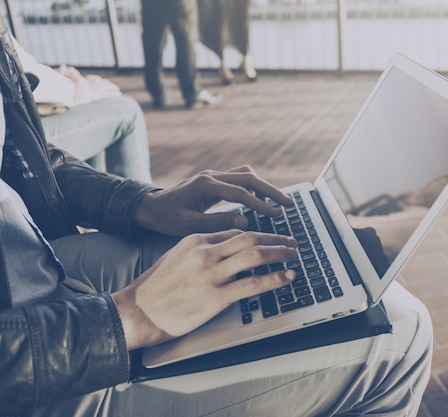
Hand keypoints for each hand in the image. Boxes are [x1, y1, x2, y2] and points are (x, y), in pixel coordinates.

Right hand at [112, 230, 297, 349]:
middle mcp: (206, 252)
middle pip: (250, 237)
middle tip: (291, 241)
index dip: (259, 234)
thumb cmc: (154, 288)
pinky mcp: (215, 297)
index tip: (271, 237)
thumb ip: (200, 250)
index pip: (235, 231)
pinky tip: (287, 276)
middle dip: (275, 238)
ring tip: (294, 254)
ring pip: (255, 255)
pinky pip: (252, 284)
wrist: (135, 311)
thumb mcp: (175, 257)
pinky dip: (274, 278)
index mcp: (196, 240)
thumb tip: (223, 250)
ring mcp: (211, 274)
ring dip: (280, 253)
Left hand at [133, 166, 292, 236]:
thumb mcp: (189, 224)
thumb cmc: (166, 217)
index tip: (277, 214)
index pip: (242, 193)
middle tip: (288, 203)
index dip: (262, 204)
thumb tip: (244, 221)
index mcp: (206, 185)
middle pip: (249, 177)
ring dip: (263, 186)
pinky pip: (239, 179)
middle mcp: (212, 176)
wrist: (149, 207)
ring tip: (277, 203)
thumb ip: (217, 222)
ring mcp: (213, 176)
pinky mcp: (213, 180)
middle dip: (271, 190)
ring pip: (245, 175)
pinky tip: (258, 201)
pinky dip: (252, 187)